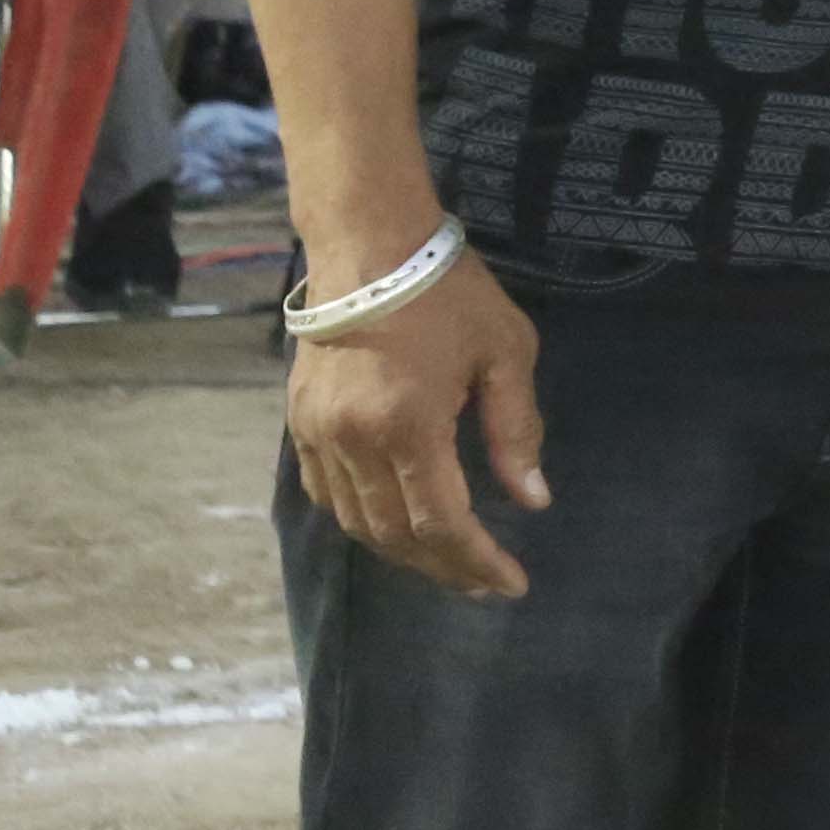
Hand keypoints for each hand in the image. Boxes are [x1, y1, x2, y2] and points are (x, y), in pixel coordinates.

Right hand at [285, 250, 551, 600]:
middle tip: (483, 584)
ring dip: (403, 552)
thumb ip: (517, 432)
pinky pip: (326, 494)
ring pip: (357, 522)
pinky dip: (361, 521)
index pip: (442, 523)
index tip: (512, 584)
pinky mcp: (298, 424)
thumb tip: (532, 502)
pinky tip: (393, 527)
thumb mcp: (506, 353)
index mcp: (408, 426)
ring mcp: (317, 435)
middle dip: (445, 568)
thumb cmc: (450, 293)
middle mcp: (354, 442)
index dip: (477, 562)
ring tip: (447, 564)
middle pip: (396, 535)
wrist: (369, 245)